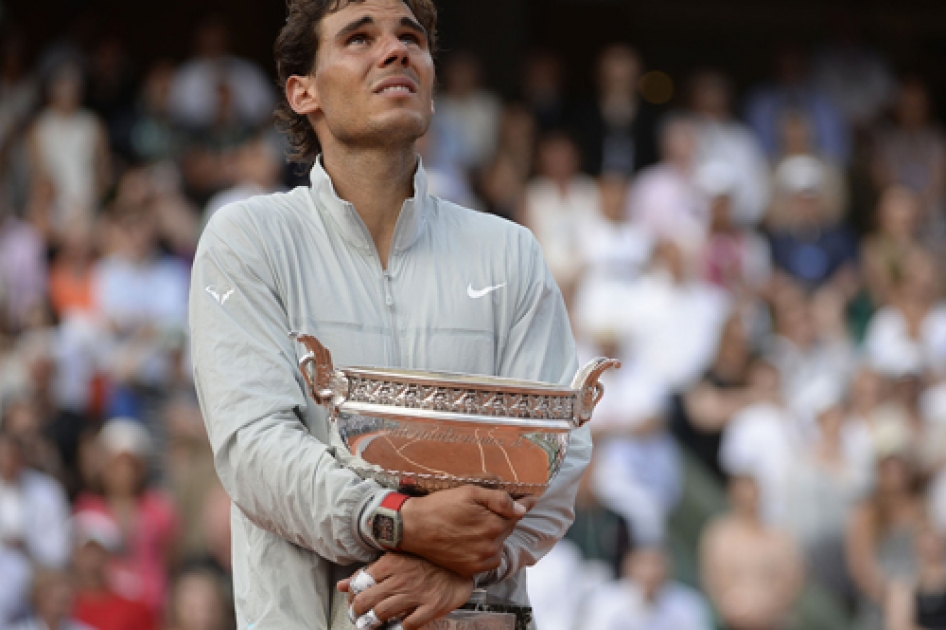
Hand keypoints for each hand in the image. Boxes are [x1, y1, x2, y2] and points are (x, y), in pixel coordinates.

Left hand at [339, 554, 473, 629]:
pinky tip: (400, 623)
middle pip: (365, 601)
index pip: (358, 583)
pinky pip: (408, 624)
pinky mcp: (431, 607)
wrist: (458, 567)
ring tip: (373, 623)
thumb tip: (343, 584)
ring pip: (382, 614)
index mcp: (391, 564)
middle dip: (357, 613)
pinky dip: (401, 627)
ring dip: (373, 622)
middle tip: (359, 617)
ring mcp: (416, 594)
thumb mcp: (396, 560)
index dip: (351, 597)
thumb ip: (369, 572)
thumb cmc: (426, 563)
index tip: (353, 602)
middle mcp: (401, 579)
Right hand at [399, 485, 534, 575]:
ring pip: (498, 544)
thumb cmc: (440, 506)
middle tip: (489, 508)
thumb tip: (522, 508)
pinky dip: (486, 549)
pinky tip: (474, 539)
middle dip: (503, 517)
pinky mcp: (469, 570)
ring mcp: (480, 561)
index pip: (518, 513)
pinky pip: (488, 560)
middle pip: (507, 528)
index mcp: (493, 525)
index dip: (523, 504)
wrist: (412, 527)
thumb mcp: (470, 492)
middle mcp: (490, 547)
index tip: (531, 499)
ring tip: (477, 524)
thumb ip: (499, 500)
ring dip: (494, 534)